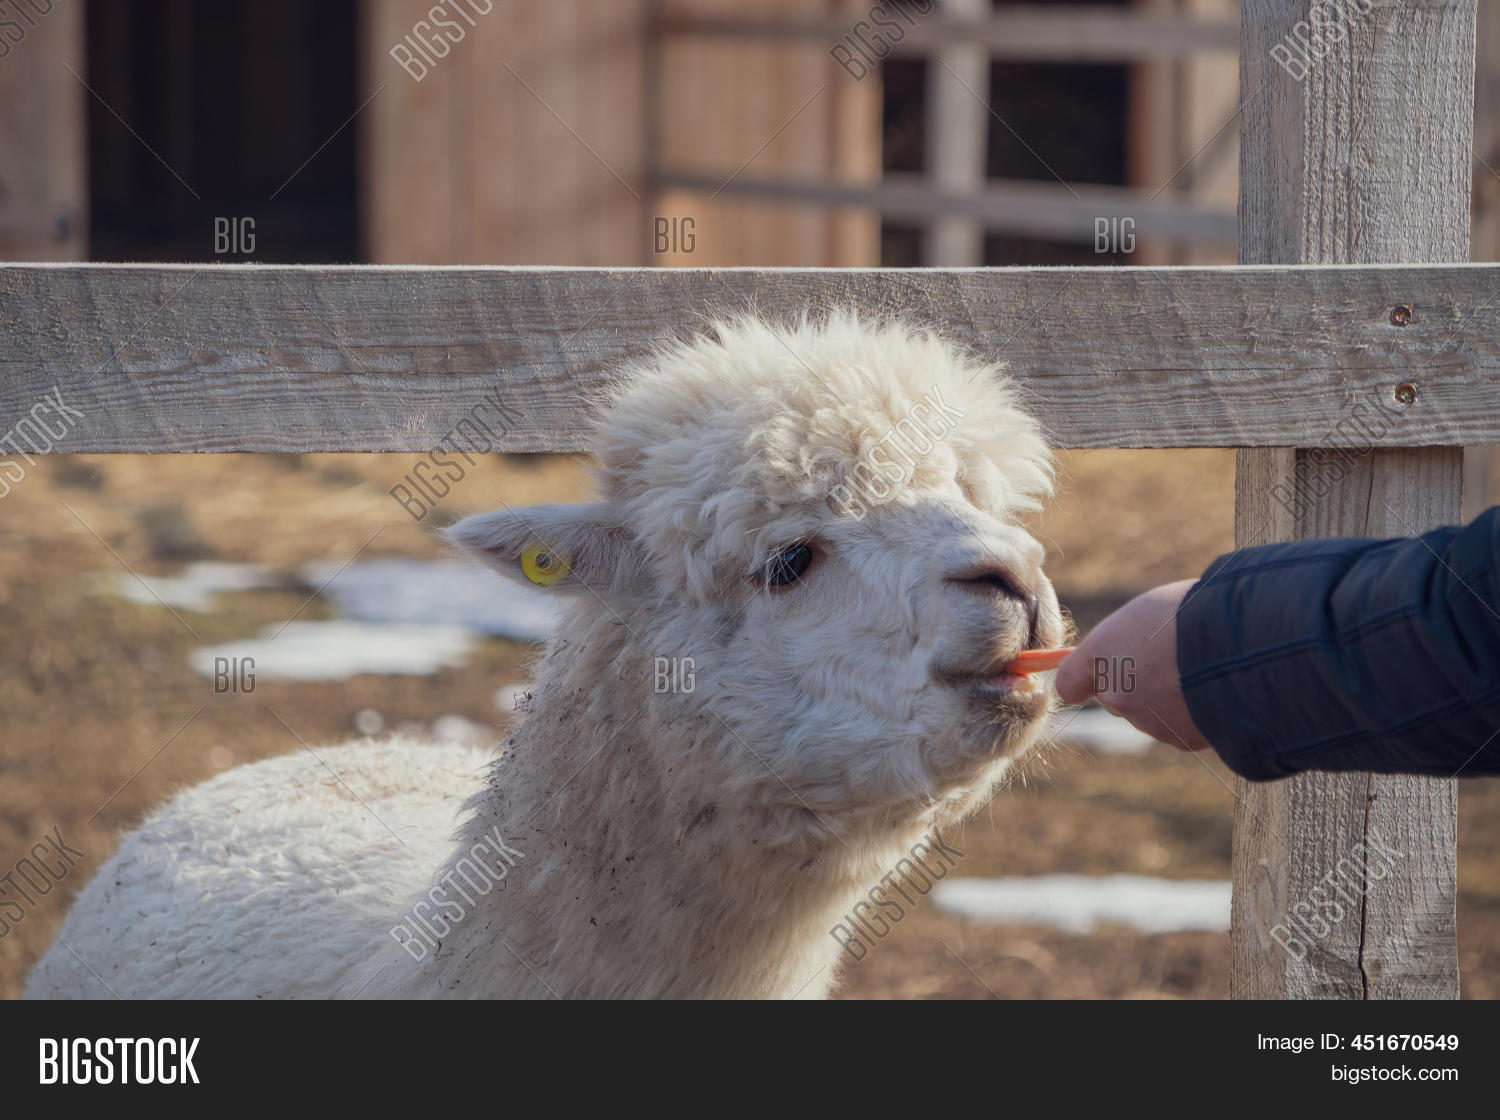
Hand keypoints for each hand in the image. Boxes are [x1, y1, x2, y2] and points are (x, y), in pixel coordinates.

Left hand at [1054, 579, 1211, 751]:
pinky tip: (1215, 691)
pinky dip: (1194, 714)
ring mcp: (1147, 720)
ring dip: (1169, 698)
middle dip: (1137, 685)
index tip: (1093, 678)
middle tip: (1170, 661)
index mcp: (1101, 652)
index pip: (1070, 681)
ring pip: (1151, 713)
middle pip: (1116, 697)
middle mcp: (1115, 692)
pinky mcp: (1179, 739)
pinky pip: (1182, 727)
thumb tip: (1136, 648)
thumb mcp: (1154, 610)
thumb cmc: (1198, 611)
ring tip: (1201, 670)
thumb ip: (1132, 638)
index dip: (1085, 679)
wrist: (1243, 644)